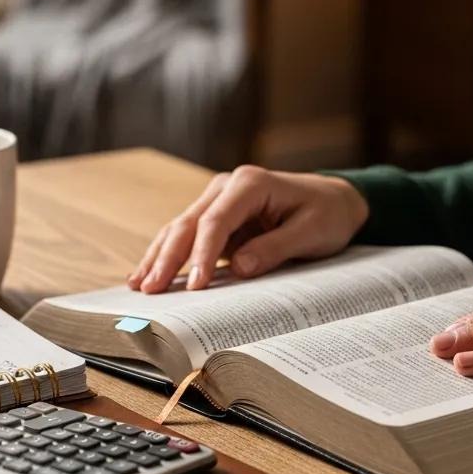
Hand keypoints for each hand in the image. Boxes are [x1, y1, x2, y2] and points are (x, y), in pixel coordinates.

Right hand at [128, 165, 368, 292]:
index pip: (216, 221)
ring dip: (159, 257)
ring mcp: (218, 201)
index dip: (202, 254)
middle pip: (188, 224)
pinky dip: (167, 256)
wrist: (334, 201)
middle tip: (151, 290)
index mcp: (250, 183)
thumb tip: (240, 269)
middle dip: (168, 257)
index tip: (196, 285)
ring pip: (179, 229)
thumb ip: (275, 248)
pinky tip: (147, 274)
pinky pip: (187, 238)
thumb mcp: (311, 232)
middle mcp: (227, 187)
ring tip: (139, 285)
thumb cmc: (326, 214)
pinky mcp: (216, 219)